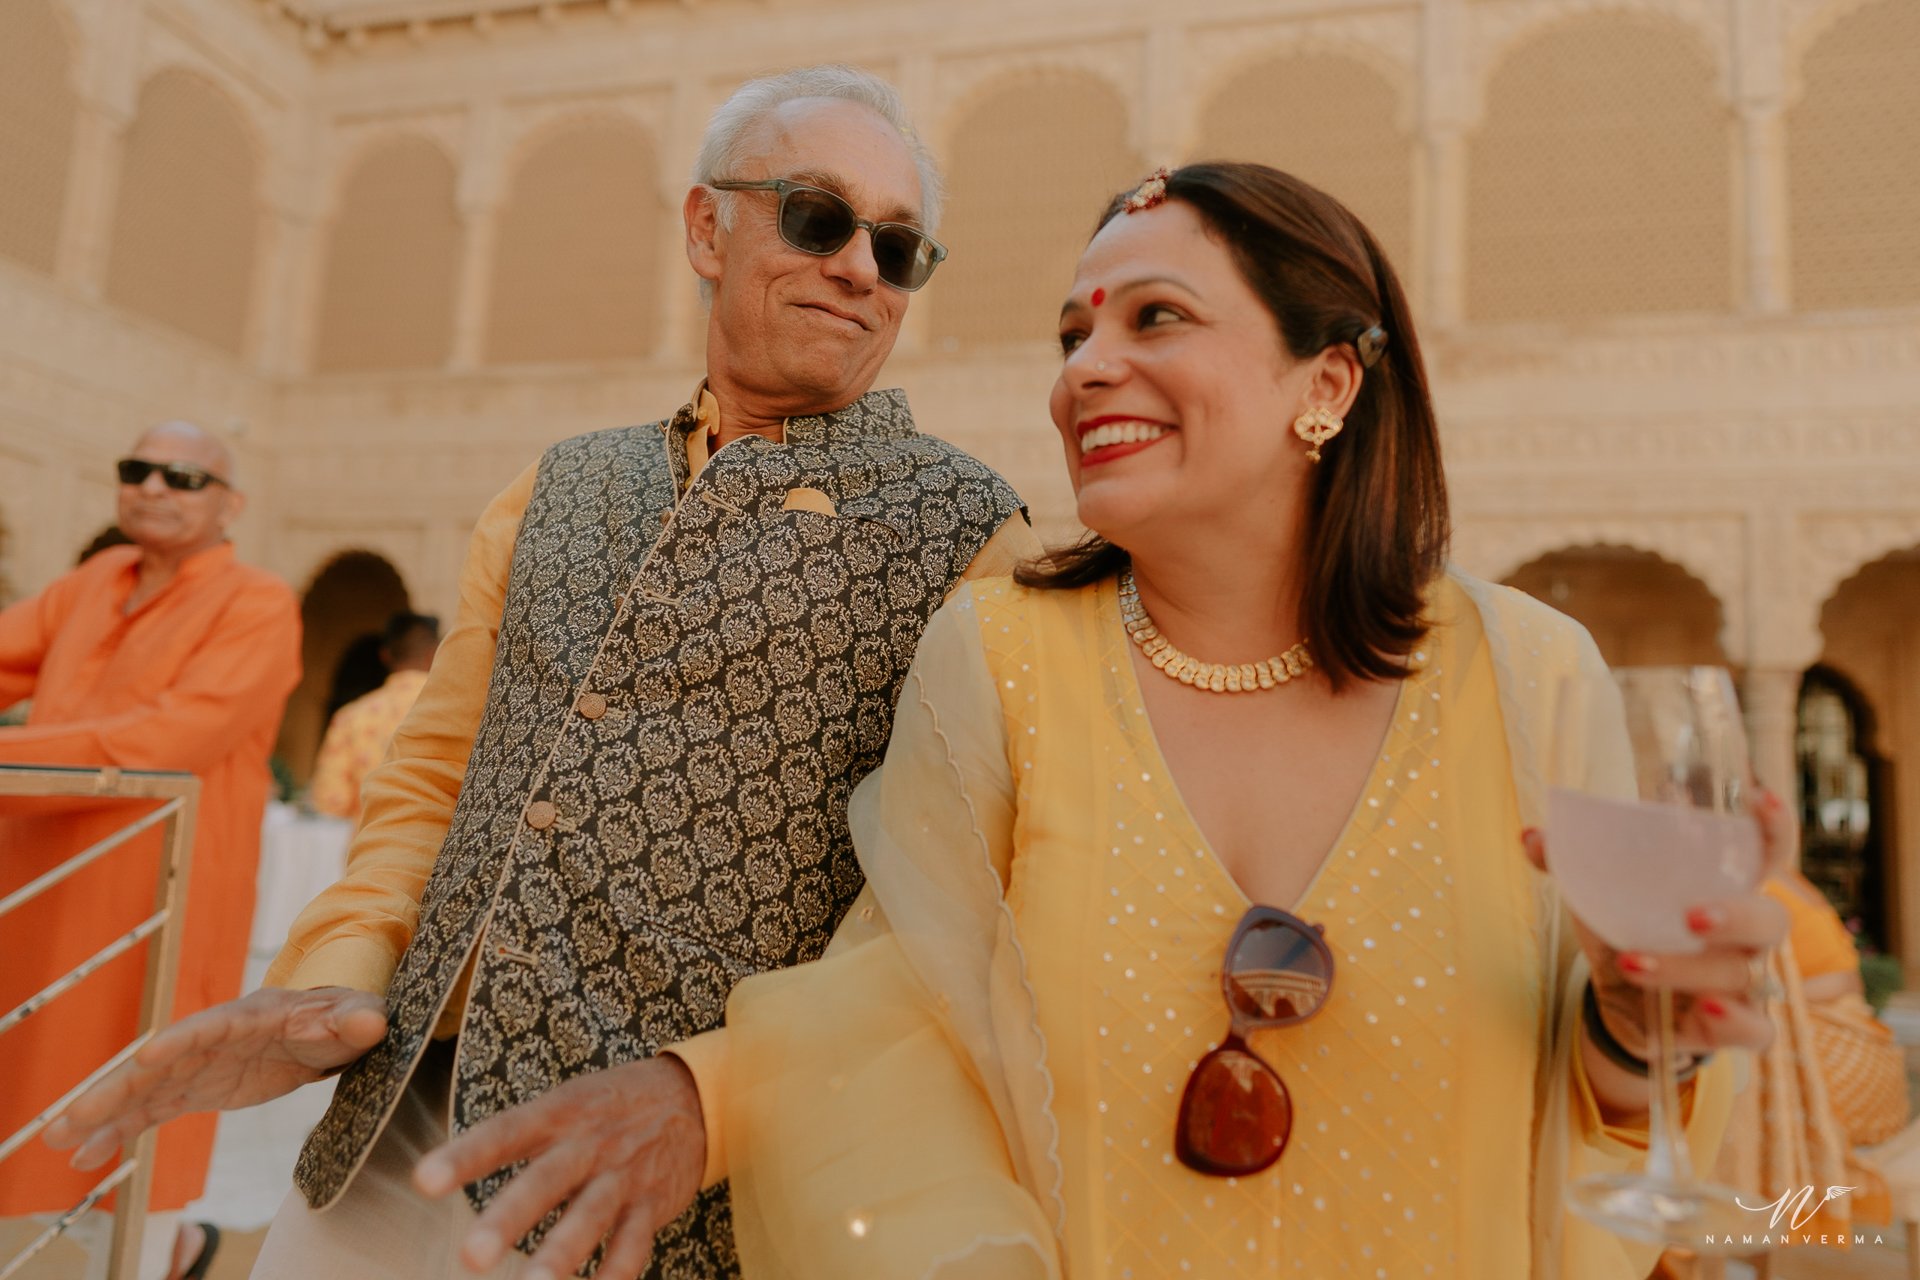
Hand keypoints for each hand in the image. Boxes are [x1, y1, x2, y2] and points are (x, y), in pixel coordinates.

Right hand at [44, 986, 386, 1168]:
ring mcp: (198, 1066)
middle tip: (73, 1116)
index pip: (212, 1028)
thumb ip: (357, 1019)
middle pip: (159, 1063)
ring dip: (103, 1113)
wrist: (326, 1027)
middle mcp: (212, 1040)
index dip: (182, 1040)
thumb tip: (371, 1023)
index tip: (149, 1054)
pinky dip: (120, 1131)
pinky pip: (152, 1111)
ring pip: (144, 1089)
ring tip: (60, 1140)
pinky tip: (85, 1157)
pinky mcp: (195, 1089)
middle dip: (117, 1088)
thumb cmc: (340, 1016)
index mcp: (250, 1017)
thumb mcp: (353, 1016)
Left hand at [413, 1056, 705, 1279]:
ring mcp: (623, 1176)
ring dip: (560, 1255)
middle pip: (545, 1181)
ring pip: (590, 1218)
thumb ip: (515, 1139)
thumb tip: (438, 1175)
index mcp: (558, 1114)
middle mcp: (589, 1144)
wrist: (696, 1095)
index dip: (465, 1156)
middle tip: (471, 1257)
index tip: (423, 1180)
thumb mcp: (564, 1103)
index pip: (505, 1132)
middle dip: (509, 1219)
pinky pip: (632, 1246)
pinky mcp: (651, 1205)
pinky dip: (614, 1276)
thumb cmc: (608, 1107)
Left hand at [1523, 787, 1792, 1060]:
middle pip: (1770, 919)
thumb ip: (1573, 864)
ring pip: (1742, 975)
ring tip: (1631, 960)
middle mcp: (1746, 934)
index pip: (1765, 853)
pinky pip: (1756, 1030)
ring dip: (1686, 968)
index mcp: (1723, 888)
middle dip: (1737, 916)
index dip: (1773, 827)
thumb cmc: (1630, 931)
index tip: (1760, 798)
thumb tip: (1533, 836)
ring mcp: (1745, 982)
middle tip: (1691, 916)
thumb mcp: (1602, 896)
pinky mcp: (1734, 1025)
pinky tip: (1705, 1008)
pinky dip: (1736, 1021)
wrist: (1624, 1003)